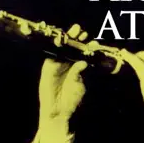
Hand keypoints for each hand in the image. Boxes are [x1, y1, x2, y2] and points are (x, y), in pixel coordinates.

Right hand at [35, 24, 88, 142]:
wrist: (58, 111)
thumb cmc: (72, 100)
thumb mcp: (79, 86)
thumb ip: (80, 74)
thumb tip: (83, 62)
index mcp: (78, 67)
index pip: (83, 53)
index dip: (88, 46)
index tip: (94, 43)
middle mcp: (69, 63)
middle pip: (73, 46)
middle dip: (78, 38)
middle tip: (83, 33)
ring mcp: (58, 63)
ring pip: (63, 46)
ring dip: (68, 38)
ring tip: (75, 31)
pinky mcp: (49, 66)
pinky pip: (52, 53)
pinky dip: (56, 45)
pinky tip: (62, 40)